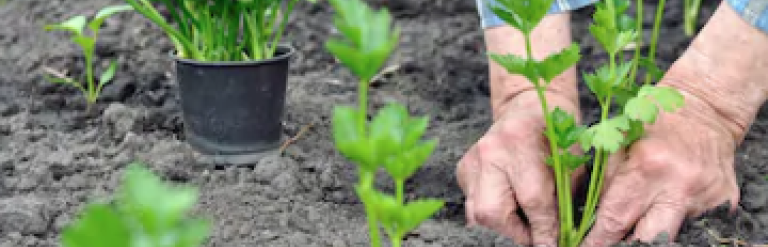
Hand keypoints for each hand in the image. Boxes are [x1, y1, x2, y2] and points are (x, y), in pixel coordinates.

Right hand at [456, 90, 580, 245]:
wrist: (529, 106)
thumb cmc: (557, 133)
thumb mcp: (571, 162)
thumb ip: (563, 200)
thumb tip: (561, 237)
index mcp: (522, 140)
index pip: (533, 200)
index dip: (545, 230)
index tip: (553, 245)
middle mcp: (490, 150)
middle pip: (492, 211)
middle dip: (516, 231)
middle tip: (535, 234)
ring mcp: (472, 160)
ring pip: (479, 213)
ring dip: (504, 224)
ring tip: (524, 219)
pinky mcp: (464, 168)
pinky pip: (473, 204)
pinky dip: (494, 210)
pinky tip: (510, 201)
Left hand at [583, 2, 767, 244]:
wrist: (706, 108)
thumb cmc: (654, 121)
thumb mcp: (620, 143)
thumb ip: (608, 182)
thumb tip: (596, 218)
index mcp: (647, 167)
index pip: (616, 218)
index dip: (600, 239)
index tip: (587, 246)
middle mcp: (679, 185)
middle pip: (648, 238)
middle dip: (627, 244)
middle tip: (613, 243)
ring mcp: (705, 195)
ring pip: (671, 232)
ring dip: (651, 228)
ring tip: (641, 215)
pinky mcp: (724, 200)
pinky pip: (694, 220)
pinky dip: (677, 215)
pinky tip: (669, 200)